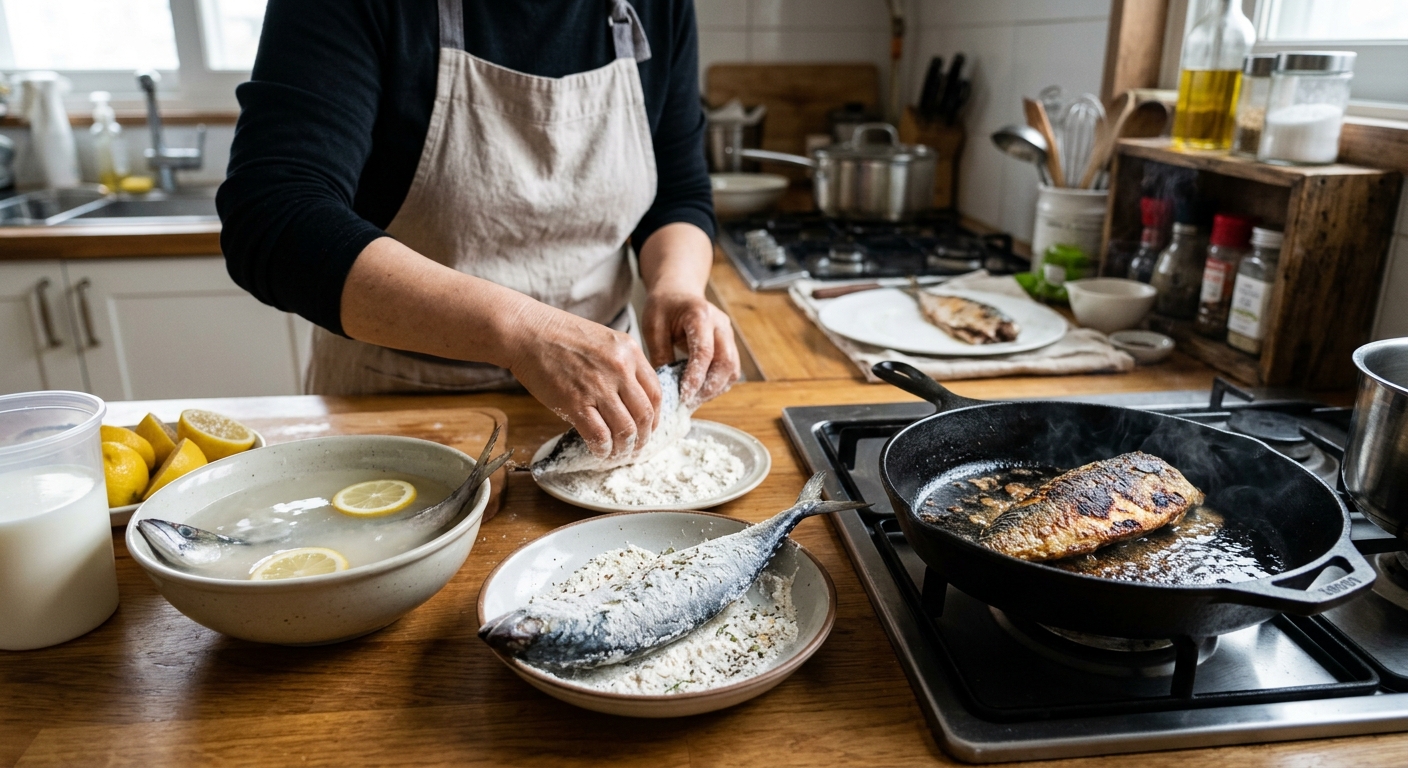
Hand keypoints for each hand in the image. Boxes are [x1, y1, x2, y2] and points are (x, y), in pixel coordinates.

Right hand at [504, 305, 661, 458]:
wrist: (526, 331)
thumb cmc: (559, 334)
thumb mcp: (604, 340)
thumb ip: (621, 364)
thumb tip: (631, 396)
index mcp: (630, 351)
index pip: (656, 392)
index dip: (655, 417)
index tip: (649, 428)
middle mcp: (620, 369)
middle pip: (644, 415)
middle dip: (643, 438)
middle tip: (636, 448)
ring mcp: (598, 387)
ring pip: (625, 430)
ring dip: (624, 448)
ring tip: (618, 454)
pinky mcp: (575, 403)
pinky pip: (599, 436)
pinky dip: (603, 449)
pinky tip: (600, 452)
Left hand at [641, 289, 740, 404]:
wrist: (678, 291)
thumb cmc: (663, 306)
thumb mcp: (653, 326)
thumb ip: (660, 354)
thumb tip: (665, 388)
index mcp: (700, 315)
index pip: (704, 352)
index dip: (695, 377)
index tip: (683, 395)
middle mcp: (720, 324)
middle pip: (726, 363)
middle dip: (708, 387)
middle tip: (688, 402)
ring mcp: (728, 335)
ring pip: (732, 369)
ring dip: (715, 388)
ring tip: (692, 400)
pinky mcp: (729, 344)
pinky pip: (731, 370)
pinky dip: (718, 384)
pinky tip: (700, 391)